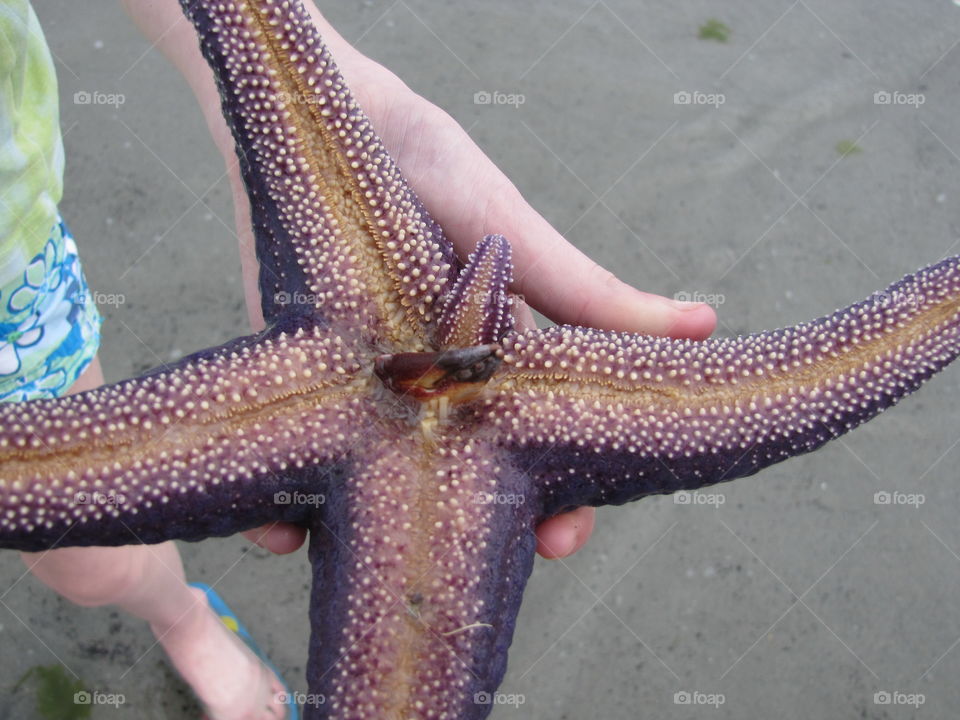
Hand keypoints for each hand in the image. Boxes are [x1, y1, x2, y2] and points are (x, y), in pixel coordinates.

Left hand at [124, 0, 716, 558]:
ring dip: (375, 539)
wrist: (331, 118)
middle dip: (479, 529)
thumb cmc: (436, 169)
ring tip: (369, 568)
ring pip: (379, 488)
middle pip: (463, 481)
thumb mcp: (516, 234)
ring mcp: (361, 388)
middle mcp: (429, 388)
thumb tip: (705, 326)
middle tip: (485, 561)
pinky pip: (290, 453)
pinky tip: (281, 535)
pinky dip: (285, 506)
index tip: (563, 536)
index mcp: (489, 364)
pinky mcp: (295, 372)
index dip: (558, 499)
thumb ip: (592, 295)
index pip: (535, 450)